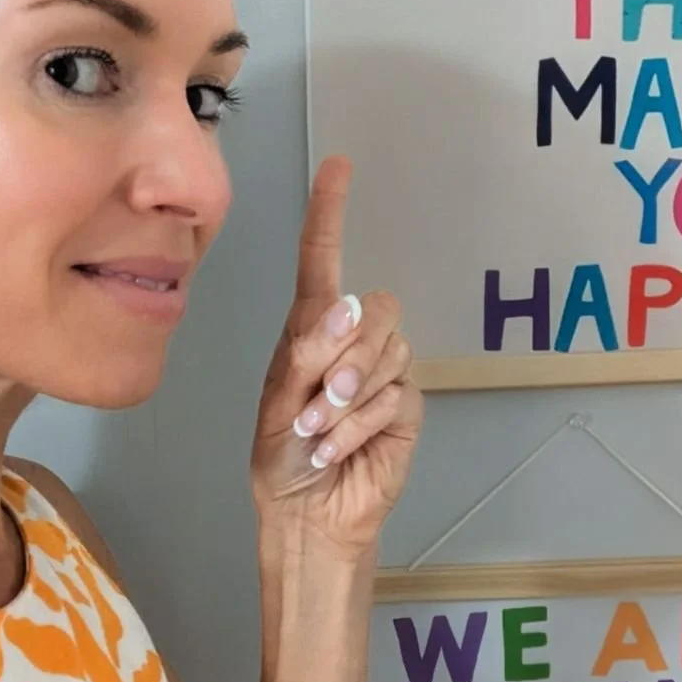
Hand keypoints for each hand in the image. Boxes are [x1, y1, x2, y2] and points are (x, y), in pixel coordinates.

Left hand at [252, 156, 423, 557]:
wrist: (306, 514)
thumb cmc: (280, 457)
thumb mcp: (277, 402)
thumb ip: (308, 353)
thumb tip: (351, 307)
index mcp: (309, 330)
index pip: (323, 261)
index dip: (331, 213)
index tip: (338, 167)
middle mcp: (350, 341)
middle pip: (376, 308)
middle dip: (344, 354)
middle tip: (314, 401)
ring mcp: (382, 372)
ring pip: (389, 352)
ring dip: (346, 399)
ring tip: (318, 431)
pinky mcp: (405, 406)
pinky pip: (396, 395)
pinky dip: (360, 424)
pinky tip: (338, 448)